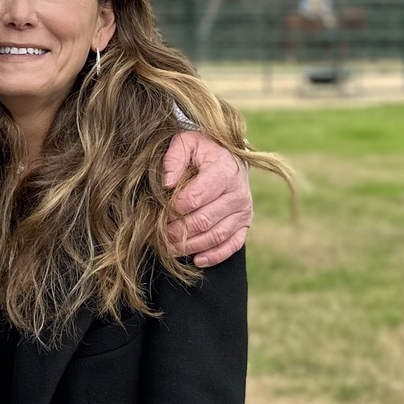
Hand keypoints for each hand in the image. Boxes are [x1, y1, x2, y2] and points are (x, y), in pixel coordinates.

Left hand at [162, 129, 252, 265]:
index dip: (173, 209)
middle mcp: (238, 193)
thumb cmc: (203, 150)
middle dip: (177, 231)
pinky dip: (215, 256)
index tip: (158, 212)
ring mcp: (243, 210)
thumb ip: (174, 158)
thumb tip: (167, 183)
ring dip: (190, 246)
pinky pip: (233, 245)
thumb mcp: (186, 143)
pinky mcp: (245, 223)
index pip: (194, 198)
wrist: (230, 156)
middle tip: (158, 235)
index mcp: (224, 171)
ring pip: (215, 236)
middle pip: (203, 221)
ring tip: (169, 248)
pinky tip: (197, 260)